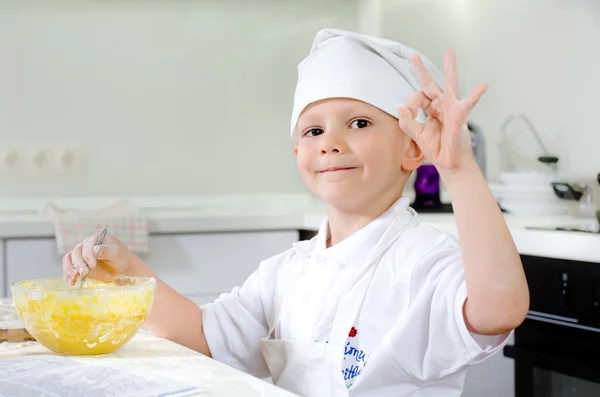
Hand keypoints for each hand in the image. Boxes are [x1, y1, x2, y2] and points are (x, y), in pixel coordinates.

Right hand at [62, 231, 133, 284]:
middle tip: (84, 273)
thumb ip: (106, 251)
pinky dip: (68, 275)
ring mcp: (80, 255)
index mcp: (96, 238)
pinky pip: (69, 268)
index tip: (93, 264)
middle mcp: (85, 245)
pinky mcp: (78, 265)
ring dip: (69, 269)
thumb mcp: (116, 253)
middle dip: (78, 264)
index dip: (88, 255)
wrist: (122, 268)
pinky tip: (71, 282)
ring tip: (74, 278)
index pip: (87, 245)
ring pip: (69, 259)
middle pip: (76, 252)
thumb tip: (95, 250)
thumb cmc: (121, 257)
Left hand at [398, 50, 486, 171]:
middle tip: (414, 56)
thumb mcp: (418, 136)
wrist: (449, 162)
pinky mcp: (459, 115)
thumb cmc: (437, 149)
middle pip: (430, 84)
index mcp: (431, 109)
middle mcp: (440, 105)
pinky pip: (468, 103)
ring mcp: (451, 108)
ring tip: (449, 53)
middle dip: (421, 70)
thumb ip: (408, 123)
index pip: (417, 99)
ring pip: (449, 84)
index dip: (410, 104)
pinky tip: (483, 86)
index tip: (408, 113)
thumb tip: (400, 109)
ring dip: (449, 68)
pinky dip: (476, 94)